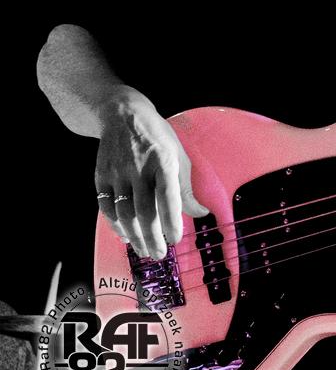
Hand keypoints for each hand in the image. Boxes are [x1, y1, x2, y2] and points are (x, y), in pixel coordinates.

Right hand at [94, 86, 207, 258]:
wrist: (122, 115)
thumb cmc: (157, 136)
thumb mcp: (179, 154)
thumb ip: (187, 186)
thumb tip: (200, 212)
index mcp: (163, 161)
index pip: (168, 197)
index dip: (172, 221)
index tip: (176, 239)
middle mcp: (139, 168)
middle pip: (144, 211)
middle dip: (152, 237)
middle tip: (160, 254)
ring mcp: (117, 173)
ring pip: (124, 213)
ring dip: (135, 236)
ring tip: (145, 250)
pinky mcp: (101, 177)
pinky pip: (106, 207)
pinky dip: (115, 225)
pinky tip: (125, 236)